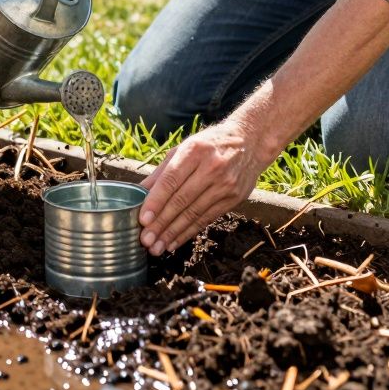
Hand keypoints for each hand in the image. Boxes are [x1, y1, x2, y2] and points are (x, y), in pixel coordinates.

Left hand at [138, 119, 275, 255]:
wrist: (250, 142)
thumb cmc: (209, 145)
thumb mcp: (184, 148)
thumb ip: (162, 171)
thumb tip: (138, 192)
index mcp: (194, 151)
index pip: (171, 180)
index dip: (156, 201)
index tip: (143, 220)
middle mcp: (211, 168)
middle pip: (181, 201)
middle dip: (161, 224)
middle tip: (145, 240)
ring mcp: (225, 185)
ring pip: (194, 214)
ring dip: (173, 233)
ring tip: (157, 247)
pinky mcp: (234, 198)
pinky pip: (206, 219)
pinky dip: (188, 232)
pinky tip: (174, 242)